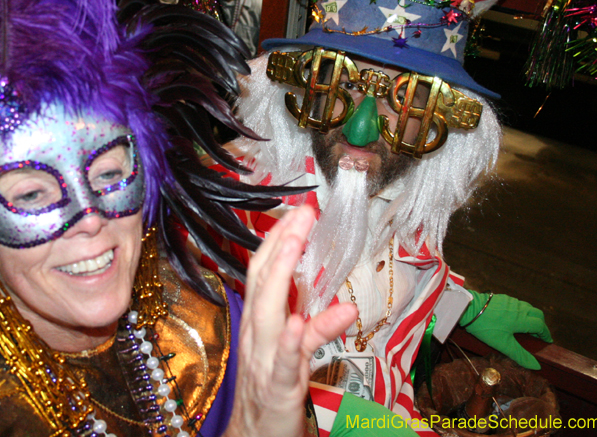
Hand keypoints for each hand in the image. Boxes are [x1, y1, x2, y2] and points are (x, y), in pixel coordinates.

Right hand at [224, 205, 356, 436]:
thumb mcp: (288, 346)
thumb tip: (340, 299)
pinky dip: (292, 340)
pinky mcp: (279, 387)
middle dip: (280, 243)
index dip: (278, 238)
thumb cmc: (272, 386)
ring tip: (295, 244)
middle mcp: (256, 334)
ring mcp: (264, 359)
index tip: (298, 210)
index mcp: (258, 321)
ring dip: (281, 275)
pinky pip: (285, 362)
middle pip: (262, 281)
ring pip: (268, 312)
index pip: (263, 270)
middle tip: (302, 213)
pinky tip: (299, 322)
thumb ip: (309, 320)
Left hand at [459, 291, 552, 369]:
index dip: (545, 333)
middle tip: (537, 334)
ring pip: (527, 307)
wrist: (468, 308)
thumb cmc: (486, 327)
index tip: (547, 340)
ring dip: (530, 316)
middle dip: (540, 323)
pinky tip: (512, 317)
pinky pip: (517, 304)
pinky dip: (521, 311)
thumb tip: (536, 366)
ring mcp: (510, 301)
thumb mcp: (503, 344)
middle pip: (537, 314)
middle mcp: (519, 308)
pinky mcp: (502, 298)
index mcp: (522, 319)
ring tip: (526, 326)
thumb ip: (520, 355)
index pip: (540, 325)